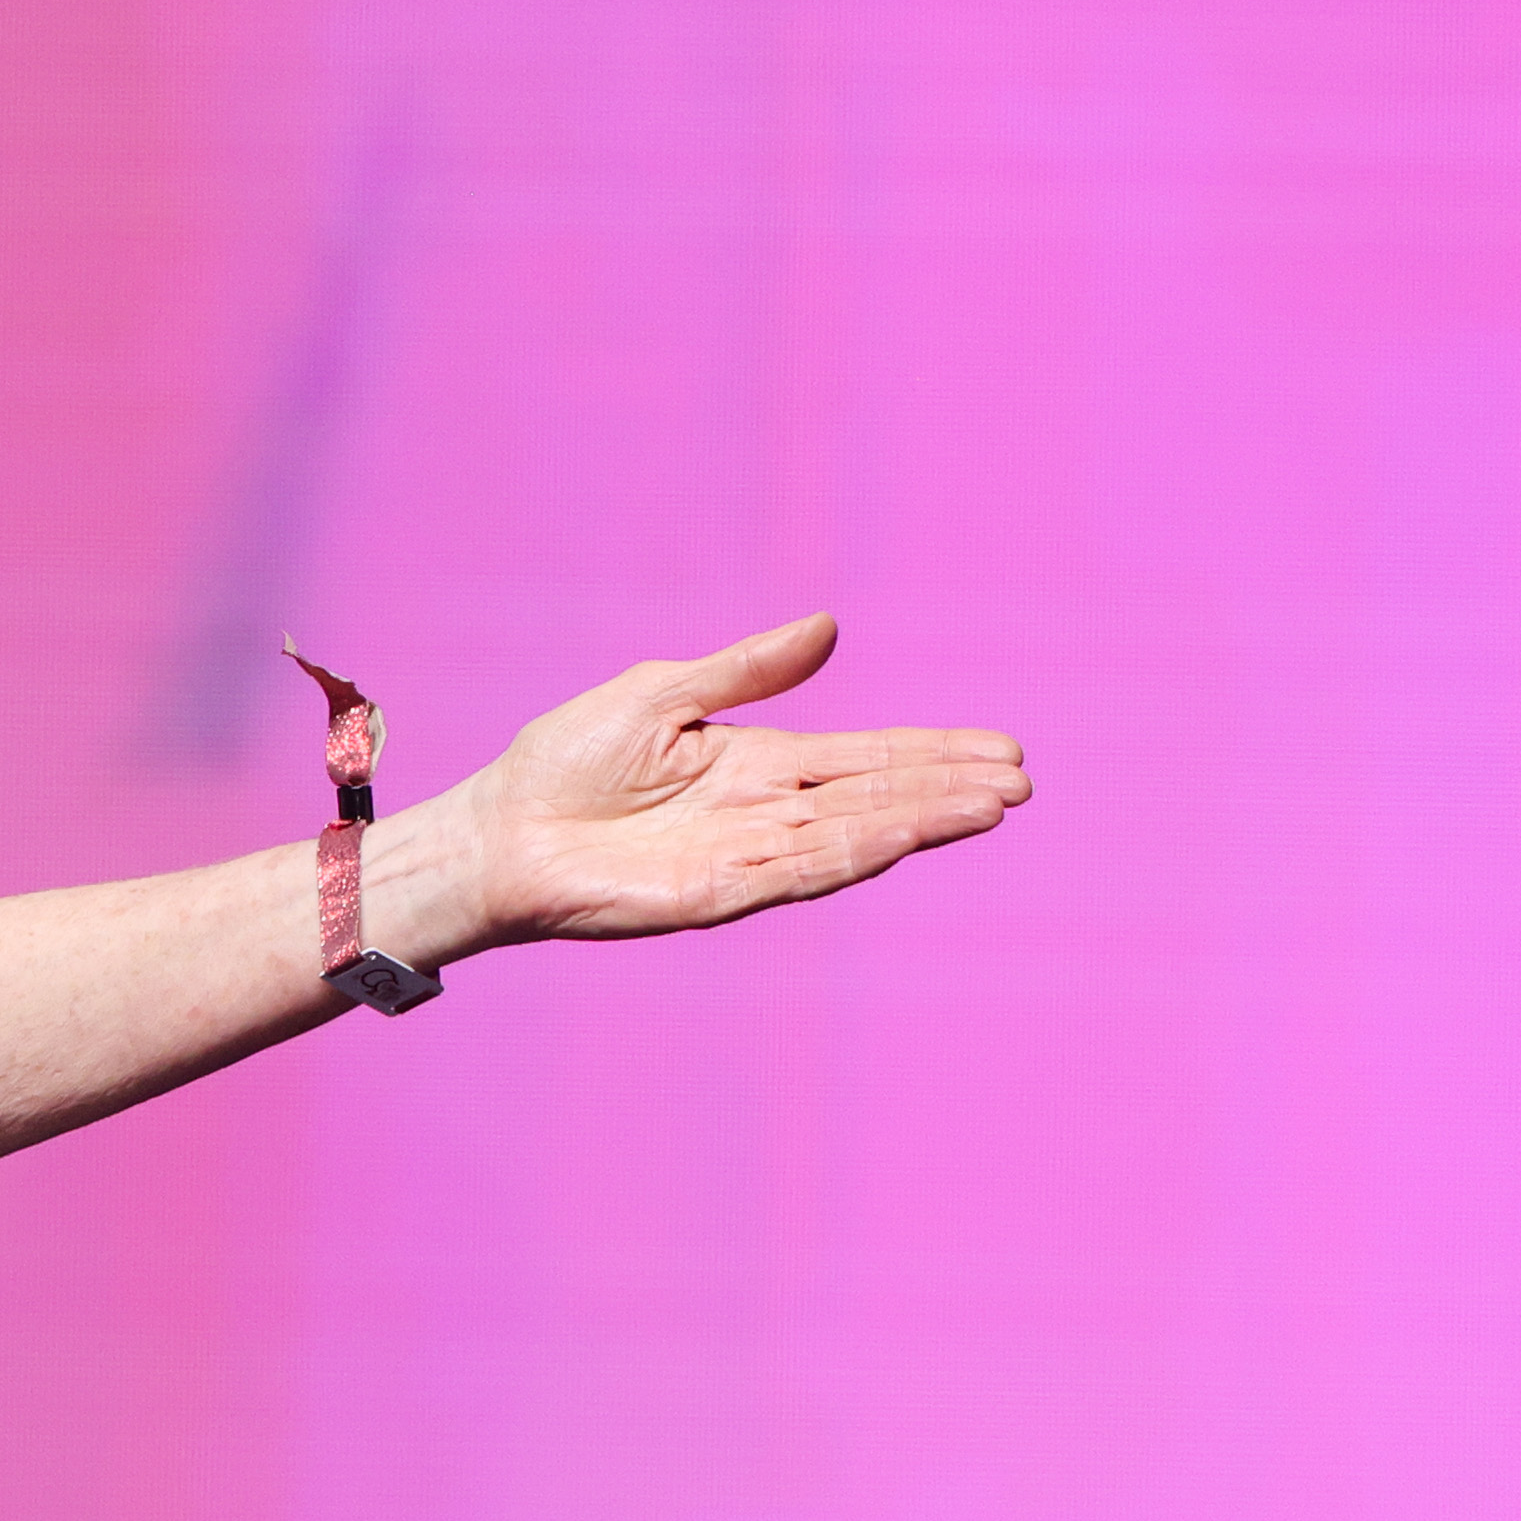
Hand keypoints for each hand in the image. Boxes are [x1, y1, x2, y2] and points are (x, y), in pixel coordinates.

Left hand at [418, 615, 1029, 950]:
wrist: (499, 833)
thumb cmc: (563, 764)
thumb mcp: (661, 694)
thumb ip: (747, 670)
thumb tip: (829, 626)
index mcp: (757, 764)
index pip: (866, 758)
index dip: (932, 753)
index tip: (1001, 749)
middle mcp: (765, 813)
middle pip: (877, 797)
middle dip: (947, 790)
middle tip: (1022, 781)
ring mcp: (746, 857)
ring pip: (854, 836)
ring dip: (921, 821)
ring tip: (988, 805)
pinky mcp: (716, 894)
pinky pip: (798, 870)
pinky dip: (854, 850)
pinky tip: (903, 833)